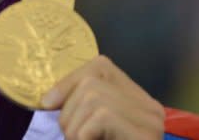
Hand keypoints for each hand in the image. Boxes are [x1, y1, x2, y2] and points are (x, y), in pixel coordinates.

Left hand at [41, 55, 164, 139]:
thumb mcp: (86, 131)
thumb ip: (78, 111)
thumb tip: (47, 99)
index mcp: (136, 100)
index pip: (100, 67)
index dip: (69, 81)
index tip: (47, 104)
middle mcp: (149, 107)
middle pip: (92, 83)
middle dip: (69, 112)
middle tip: (72, 139)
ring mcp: (151, 121)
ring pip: (93, 97)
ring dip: (73, 127)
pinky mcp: (146, 135)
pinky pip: (102, 115)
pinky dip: (82, 135)